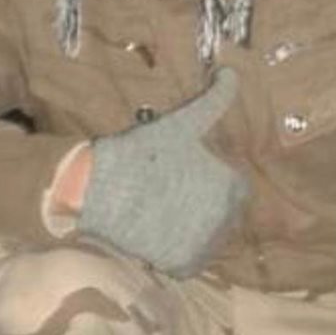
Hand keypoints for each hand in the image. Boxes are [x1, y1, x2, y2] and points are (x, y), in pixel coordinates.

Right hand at [77, 67, 248, 277]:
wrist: (100, 189)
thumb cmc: (143, 153)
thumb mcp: (182, 123)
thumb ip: (214, 100)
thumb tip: (231, 70)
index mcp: (232, 187)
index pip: (235, 190)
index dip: (211, 181)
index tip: (184, 176)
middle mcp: (225, 219)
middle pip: (223, 216)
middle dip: (202, 206)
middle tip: (169, 194)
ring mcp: (204, 245)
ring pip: (208, 239)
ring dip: (192, 229)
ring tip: (162, 212)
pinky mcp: (183, 265)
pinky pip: (190, 261)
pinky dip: (178, 252)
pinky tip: (158, 233)